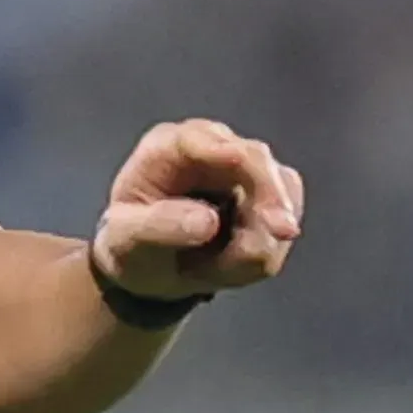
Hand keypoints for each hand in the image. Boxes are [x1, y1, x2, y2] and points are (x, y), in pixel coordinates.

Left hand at [91, 119, 304, 302]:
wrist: (148, 265)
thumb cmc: (130, 244)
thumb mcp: (126, 240)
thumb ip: (160, 227)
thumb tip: (207, 221)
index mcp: (171, 145)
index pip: (221, 147)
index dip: (254, 177)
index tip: (274, 223)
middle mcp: (213, 145)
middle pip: (264, 168)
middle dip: (267, 214)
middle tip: (255, 258)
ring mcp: (244, 168)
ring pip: (283, 198)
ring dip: (259, 242)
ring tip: (213, 267)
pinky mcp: (268, 192)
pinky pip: (286, 219)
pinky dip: (266, 249)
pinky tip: (229, 262)